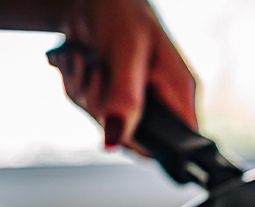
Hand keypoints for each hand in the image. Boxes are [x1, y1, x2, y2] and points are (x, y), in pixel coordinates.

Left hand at [52, 0, 197, 147]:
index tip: (118, 127)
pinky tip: (79, 62)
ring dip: (83, 93)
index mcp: (178, 91)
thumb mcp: (126, 55)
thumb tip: (116, 140)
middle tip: (96, 75)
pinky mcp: (112, 92)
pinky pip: (89, 108)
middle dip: (102, 110)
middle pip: (132, 137)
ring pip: (104, 123)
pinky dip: (76, 85)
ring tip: (85, 61)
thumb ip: (125, 99)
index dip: (146, 145)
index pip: (177, 142)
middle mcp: (160, 98)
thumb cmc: (121, 9)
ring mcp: (134, 96)